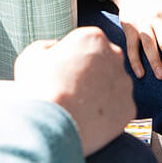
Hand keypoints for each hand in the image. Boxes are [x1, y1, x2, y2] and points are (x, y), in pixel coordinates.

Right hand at [14, 27, 134, 155]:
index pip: (88, 43)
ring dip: (100, 93)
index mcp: (93, 37)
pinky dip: (105, 114)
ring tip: (78, 108)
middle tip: (71, 90)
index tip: (62, 71)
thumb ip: (47, 46)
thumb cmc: (37, 87)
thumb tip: (55, 48)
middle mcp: (115, 56)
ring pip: (113, 86)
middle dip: (92, 73)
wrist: (50, 124)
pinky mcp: (129, 108)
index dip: (73, 57)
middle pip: (105, 62)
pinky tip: (87, 120)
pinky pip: (117, 109)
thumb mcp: (32, 56)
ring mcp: (124, 83)